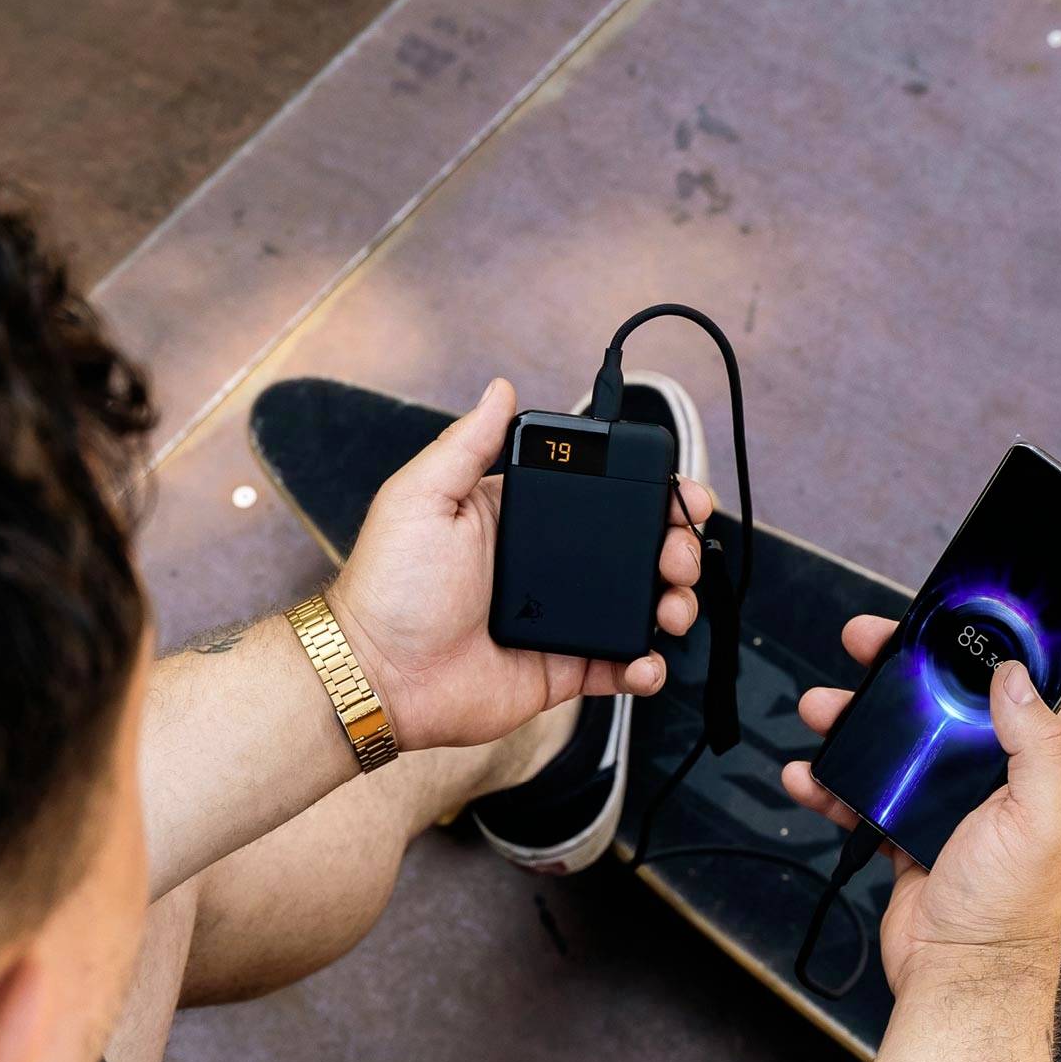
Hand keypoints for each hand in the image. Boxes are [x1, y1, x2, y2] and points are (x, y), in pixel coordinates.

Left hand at [324, 378, 711, 752]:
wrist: (380, 674)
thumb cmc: (390, 586)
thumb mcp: (422, 497)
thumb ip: (468, 444)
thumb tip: (501, 388)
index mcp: (523, 519)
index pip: (601, 496)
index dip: (649, 493)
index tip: (680, 493)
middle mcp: (550, 567)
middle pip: (635, 550)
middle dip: (674, 548)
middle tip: (679, 555)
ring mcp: (561, 621)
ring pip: (639, 607)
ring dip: (672, 604)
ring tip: (673, 608)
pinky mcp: (564, 671)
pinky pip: (620, 666)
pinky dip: (645, 666)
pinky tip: (647, 661)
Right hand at [781, 616, 1060, 994]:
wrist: (959, 979)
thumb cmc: (1010, 910)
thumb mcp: (1043, 816)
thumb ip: (1039, 743)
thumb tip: (1014, 676)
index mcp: (1044, 769)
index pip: (1013, 687)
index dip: (974, 650)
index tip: (935, 624)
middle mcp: (998, 783)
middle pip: (943, 709)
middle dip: (896, 678)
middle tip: (859, 647)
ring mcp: (949, 810)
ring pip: (897, 748)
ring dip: (854, 727)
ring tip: (818, 711)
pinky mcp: (908, 837)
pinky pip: (865, 797)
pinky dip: (833, 785)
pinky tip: (807, 776)